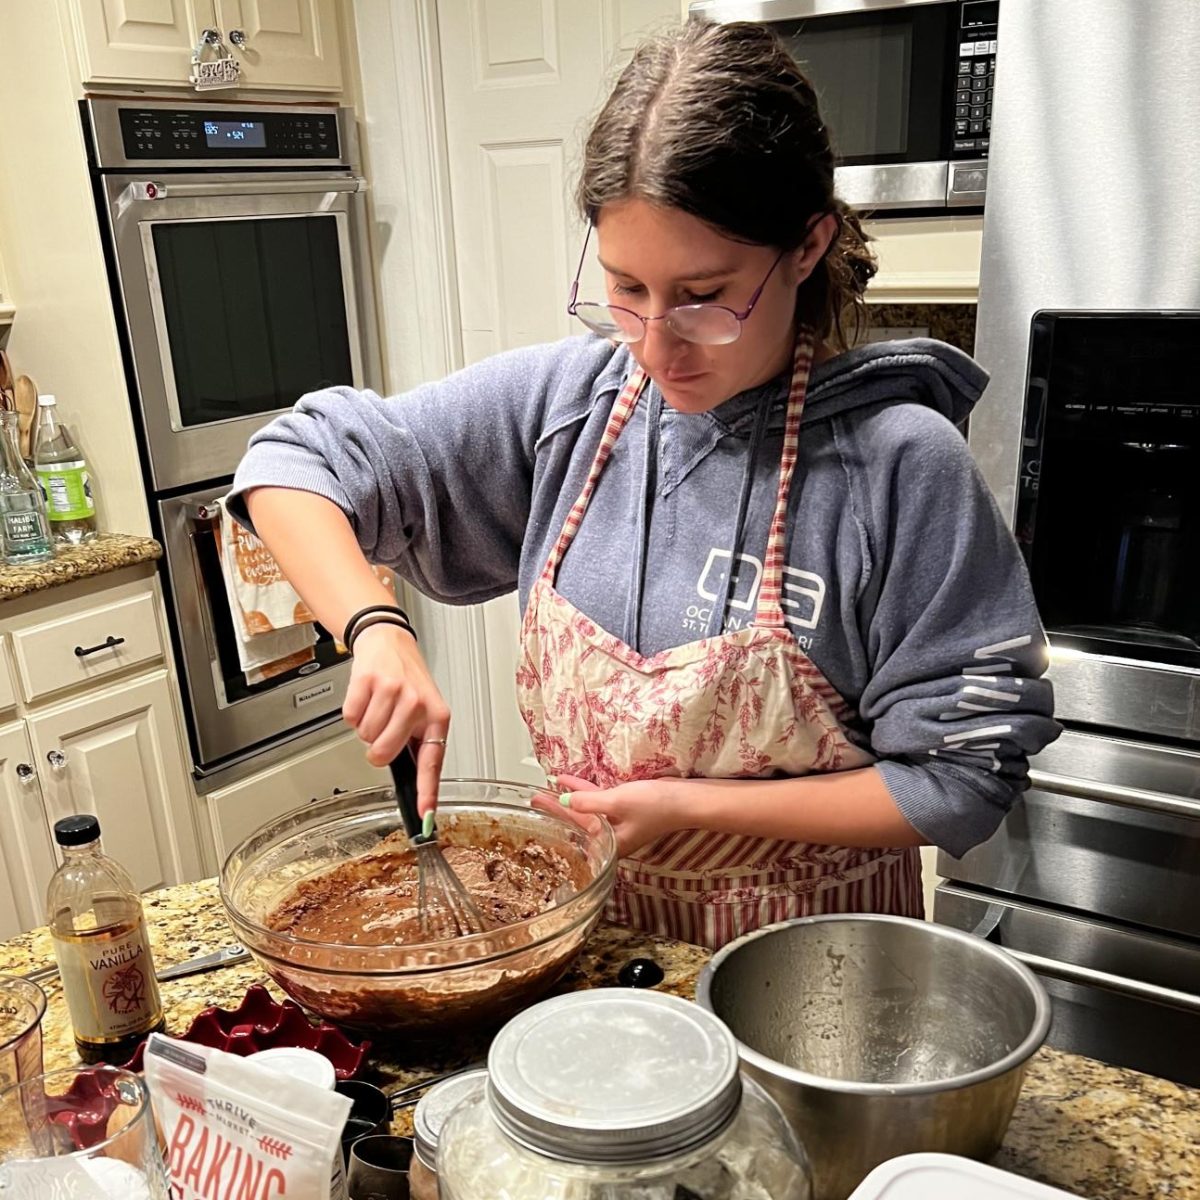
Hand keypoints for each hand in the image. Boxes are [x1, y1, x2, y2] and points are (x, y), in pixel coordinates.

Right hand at [342, 623, 449, 814]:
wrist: (390, 642)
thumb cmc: (408, 680)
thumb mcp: (425, 710)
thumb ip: (419, 742)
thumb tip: (414, 781)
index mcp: (438, 717)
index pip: (432, 762)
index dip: (427, 792)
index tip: (425, 816)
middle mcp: (418, 704)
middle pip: (384, 753)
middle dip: (377, 748)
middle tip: (385, 728)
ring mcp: (394, 691)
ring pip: (366, 736)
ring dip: (366, 726)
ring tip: (378, 706)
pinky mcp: (370, 681)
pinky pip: (351, 718)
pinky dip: (353, 712)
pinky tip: (367, 696)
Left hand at [534, 773, 687, 857]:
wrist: (685, 799)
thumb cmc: (655, 806)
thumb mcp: (617, 803)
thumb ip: (589, 803)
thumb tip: (565, 802)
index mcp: (610, 844)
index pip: (575, 827)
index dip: (555, 813)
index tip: (538, 803)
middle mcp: (613, 837)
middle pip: (579, 821)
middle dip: (558, 808)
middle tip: (536, 797)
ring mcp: (619, 823)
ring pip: (589, 809)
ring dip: (571, 797)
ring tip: (549, 786)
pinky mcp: (626, 809)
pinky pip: (600, 801)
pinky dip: (587, 792)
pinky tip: (572, 783)